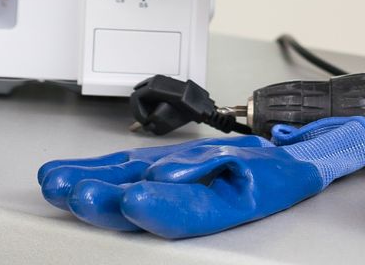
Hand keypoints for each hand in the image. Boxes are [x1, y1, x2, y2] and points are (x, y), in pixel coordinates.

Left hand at [37, 116, 364, 238]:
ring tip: (61, 185)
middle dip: (108, 200)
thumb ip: (218, 165)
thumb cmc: (287, 166)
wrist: (303, 155)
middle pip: (149, 202)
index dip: (159, 207)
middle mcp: (199, 197)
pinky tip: (74, 174)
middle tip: (77, 194)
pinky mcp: (170, 170)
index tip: (130, 200)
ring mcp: (182, 185)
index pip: (190, 211)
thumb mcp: (266, 165)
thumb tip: (168, 170)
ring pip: (134, 187)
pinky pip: (132, 172)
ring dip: (96, 185)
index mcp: (228, 202)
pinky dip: (103, 171)